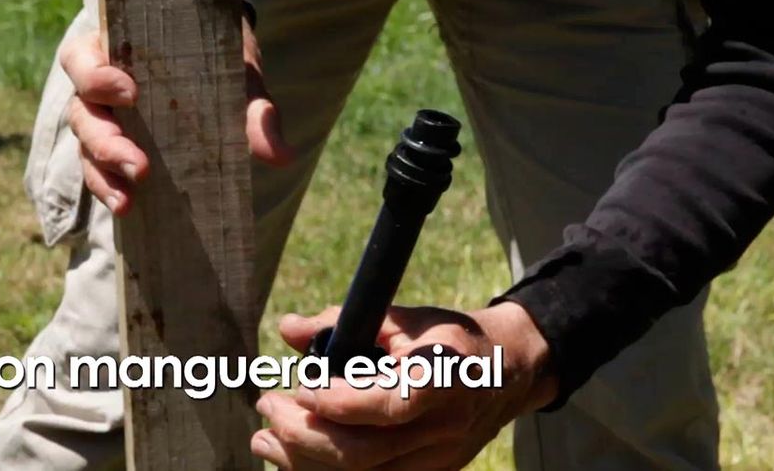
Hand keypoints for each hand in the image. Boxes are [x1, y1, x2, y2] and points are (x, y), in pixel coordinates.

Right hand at [59, 17, 292, 214]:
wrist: (218, 60)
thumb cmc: (216, 56)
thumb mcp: (236, 72)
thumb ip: (253, 107)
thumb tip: (280, 155)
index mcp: (115, 48)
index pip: (82, 58)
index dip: (97, 76)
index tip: (132, 92)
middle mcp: (97, 85)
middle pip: (82, 113)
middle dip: (106, 142)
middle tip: (140, 166)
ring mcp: (102, 119)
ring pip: (85, 146)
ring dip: (104, 173)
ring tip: (128, 199)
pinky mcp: (111, 149)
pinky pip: (99, 170)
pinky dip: (110, 188)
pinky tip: (127, 207)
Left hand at [252, 303, 557, 470]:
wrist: (508, 371)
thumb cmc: (447, 336)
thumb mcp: (403, 316)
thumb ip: (343, 321)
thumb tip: (288, 329)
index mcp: (444, 377)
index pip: (389, 404)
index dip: (339, 403)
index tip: (299, 387)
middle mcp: (444, 427)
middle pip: (366, 454)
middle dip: (304, 435)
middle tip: (266, 408)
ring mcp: (439, 460)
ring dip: (304, 462)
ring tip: (264, 440)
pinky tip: (294, 458)